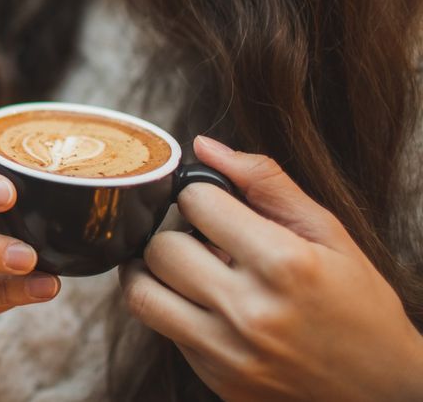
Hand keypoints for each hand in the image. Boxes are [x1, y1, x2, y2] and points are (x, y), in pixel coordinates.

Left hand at [121, 136, 422, 400]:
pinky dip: (174, 311)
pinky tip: (205, 305)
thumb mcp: (329, 234)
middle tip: (201, 240)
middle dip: (176, 235)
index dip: (200, 196)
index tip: (214, 206)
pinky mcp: (215, 379)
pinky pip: (164, 332)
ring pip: (141, 295)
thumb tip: (205, 147)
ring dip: (154, 274)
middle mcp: (250, 312)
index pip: (196, 203)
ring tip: (183, 267)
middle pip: (161, 249)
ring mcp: (229, 352)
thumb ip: (266, 183)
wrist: (383, 388)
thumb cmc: (359, 304)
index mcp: (284, 265)